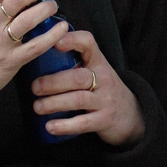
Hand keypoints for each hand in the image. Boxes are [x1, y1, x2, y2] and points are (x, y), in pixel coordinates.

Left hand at [30, 29, 145, 146]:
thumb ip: (73, 65)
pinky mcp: (104, 120)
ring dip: (54, 103)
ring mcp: (105, 100)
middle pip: (79, 77)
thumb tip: (35, 58)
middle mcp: (103, 79)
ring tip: (37, 107)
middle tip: (34, 87)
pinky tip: (50, 126)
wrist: (131, 115)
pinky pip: (83, 123)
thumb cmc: (102, 90)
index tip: (54, 43)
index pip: (88, 43)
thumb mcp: (95, 72)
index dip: (72, 40)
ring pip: (79, 99)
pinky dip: (65, 125)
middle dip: (54, 82)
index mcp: (98, 63)